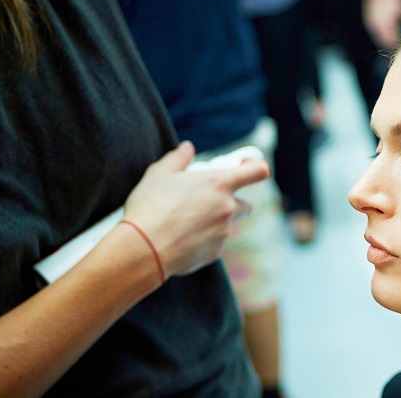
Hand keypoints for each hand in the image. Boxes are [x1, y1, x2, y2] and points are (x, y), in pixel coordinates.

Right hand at [122, 141, 269, 277]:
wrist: (143, 249)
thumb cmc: (150, 207)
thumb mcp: (159, 173)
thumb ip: (178, 157)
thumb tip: (187, 148)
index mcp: (220, 183)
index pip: (257, 171)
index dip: (255, 168)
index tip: (246, 168)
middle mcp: (228, 207)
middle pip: (245, 205)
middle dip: (231, 203)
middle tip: (207, 203)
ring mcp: (224, 232)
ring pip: (229, 226)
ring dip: (217, 224)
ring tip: (187, 224)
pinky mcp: (216, 253)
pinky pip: (216, 244)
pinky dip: (206, 242)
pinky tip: (183, 240)